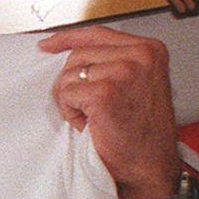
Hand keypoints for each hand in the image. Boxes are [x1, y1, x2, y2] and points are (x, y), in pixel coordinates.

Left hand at [40, 25, 181, 198]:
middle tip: (85, 107)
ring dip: (72, 100)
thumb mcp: (134, 86)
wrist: (150, 165)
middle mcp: (140, 56)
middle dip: (72, 82)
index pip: (97, 33)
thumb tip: (76, 57)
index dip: (68, 39)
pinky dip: (71, 112)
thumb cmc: (142, 134)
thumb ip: (113, 63)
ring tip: (93, 117)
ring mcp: (124, 72)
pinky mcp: (105, 92)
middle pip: (78, 54)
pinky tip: (90, 123)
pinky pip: (67, 94)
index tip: (49, 44)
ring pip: (70, 74)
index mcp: (149, 50)